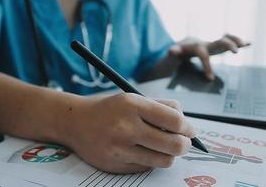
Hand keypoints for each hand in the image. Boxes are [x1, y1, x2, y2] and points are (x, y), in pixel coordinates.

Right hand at [58, 93, 194, 172]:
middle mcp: (126, 127)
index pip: (174, 120)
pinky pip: (147, 167)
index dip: (188, 127)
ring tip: (165, 147)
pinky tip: (144, 151)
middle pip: (173, 144)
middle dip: (185, 145)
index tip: (189, 130)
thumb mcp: (133, 98)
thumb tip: (186, 123)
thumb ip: (161, 106)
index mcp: (133, 105)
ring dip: (170, 155)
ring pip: (164, 160)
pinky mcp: (116, 165)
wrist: (75, 122)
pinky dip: (151, 160)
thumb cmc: (109, 109)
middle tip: (184, 142)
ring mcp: (120, 149)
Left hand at [168, 34, 249, 80]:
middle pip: (219, 42)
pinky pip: (229, 42)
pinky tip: (249, 43)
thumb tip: (172, 50)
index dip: (207, 66)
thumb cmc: (178, 52)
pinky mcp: (217, 46)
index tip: (211, 79)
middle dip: (228, 45)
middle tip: (236, 52)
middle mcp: (206, 44)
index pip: (203, 55)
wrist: (183, 45)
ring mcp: (212, 44)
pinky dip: (239, 42)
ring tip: (245, 44)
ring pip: (226, 39)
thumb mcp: (173, 54)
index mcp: (196, 47)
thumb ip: (173, 52)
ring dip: (236, 40)